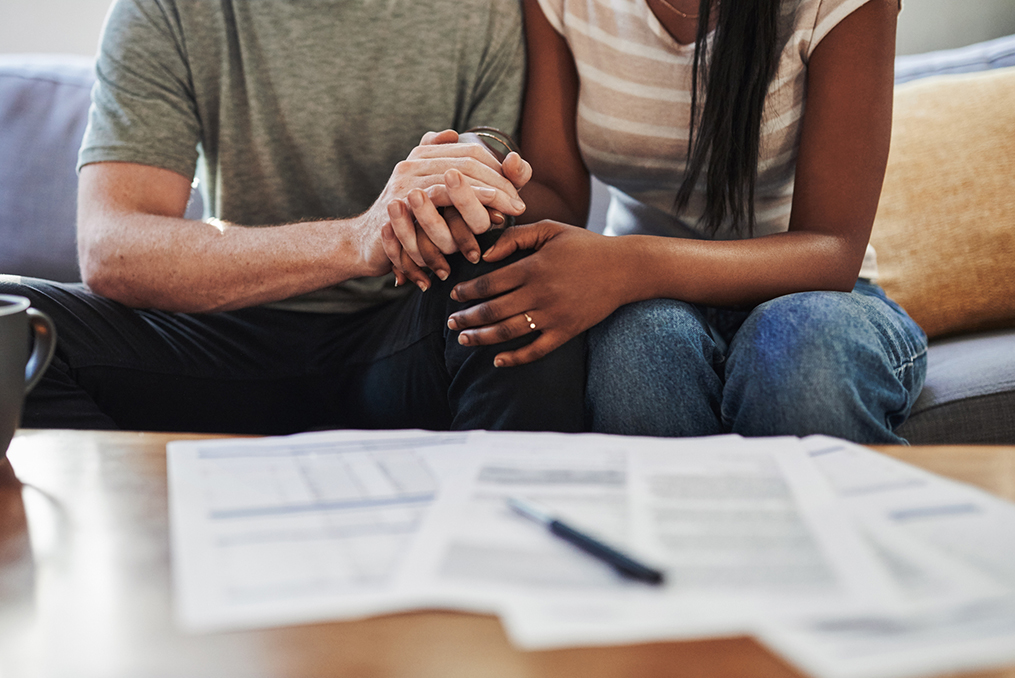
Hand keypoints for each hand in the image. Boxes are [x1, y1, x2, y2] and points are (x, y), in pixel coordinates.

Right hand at [357, 130, 527, 275]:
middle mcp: (413, 162)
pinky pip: (436, 205)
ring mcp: (404, 183)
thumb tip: (496, 153)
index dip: (498, 171)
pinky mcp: (398, 206)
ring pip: (453, 181)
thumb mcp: (441, 197)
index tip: (517, 193)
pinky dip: (461, 215)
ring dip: (483, 201)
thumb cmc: (412, 222)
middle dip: (497, 186)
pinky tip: (481, 226)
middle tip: (518, 207)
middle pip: (466, 165)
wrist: (371, 244)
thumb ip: (468, 175)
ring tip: (505, 216)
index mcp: (425, 154)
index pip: (471, 152)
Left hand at [446, 222, 626, 366]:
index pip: (489, 283)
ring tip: (464, 340)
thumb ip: (515, 238)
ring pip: (508, 332)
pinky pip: (536, 350)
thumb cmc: (584, 246)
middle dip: (467, 318)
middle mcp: (540, 293)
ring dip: (482, 338)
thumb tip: (486, 255)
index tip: (454, 296)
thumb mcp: (549, 231)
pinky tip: (498, 361)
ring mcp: (553, 315)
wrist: (624, 268)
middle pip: (493, 310)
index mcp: (533, 267)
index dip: (467, 292)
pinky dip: (515, 358)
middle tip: (451, 323)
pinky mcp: (566, 331)